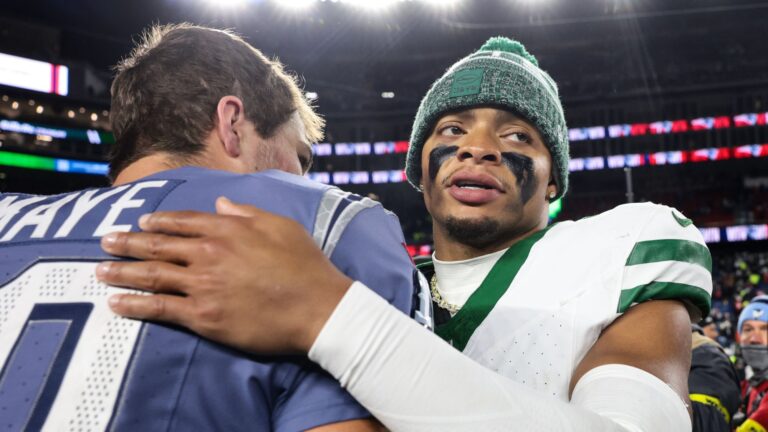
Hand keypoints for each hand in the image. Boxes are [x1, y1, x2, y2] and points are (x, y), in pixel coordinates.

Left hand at [96, 197, 352, 353]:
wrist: (317, 307)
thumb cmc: (305, 265)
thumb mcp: (282, 226)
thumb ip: (247, 213)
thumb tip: (222, 203)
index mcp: (227, 229)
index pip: (183, 221)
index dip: (159, 222)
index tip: (141, 224)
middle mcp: (209, 253)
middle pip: (158, 246)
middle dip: (127, 243)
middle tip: (106, 242)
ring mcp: (202, 285)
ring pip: (152, 275)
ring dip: (122, 271)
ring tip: (99, 270)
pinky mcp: (202, 316)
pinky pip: (160, 308)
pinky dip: (134, 304)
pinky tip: (116, 303)